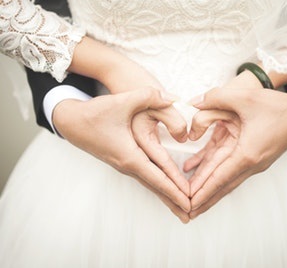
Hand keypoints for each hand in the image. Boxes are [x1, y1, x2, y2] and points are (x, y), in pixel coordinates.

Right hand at [53, 87, 190, 222]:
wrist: (70, 121)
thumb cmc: (95, 113)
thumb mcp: (122, 101)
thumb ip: (149, 96)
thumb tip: (172, 97)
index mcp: (129, 155)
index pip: (157, 177)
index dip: (175, 189)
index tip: (189, 202)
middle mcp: (127, 165)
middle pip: (155, 187)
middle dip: (173, 201)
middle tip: (191, 215)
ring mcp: (124, 165)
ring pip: (150, 184)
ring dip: (166, 195)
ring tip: (180, 208)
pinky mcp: (123, 160)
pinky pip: (145, 177)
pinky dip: (157, 185)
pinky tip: (164, 189)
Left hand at [187, 87, 286, 218]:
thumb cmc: (276, 106)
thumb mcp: (245, 97)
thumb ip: (216, 97)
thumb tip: (193, 102)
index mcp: (247, 153)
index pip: (219, 178)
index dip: (202, 191)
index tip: (188, 204)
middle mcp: (251, 163)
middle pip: (222, 186)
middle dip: (204, 199)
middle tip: (186, 212)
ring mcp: (254, 163)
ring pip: (226, 180)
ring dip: (210, 190)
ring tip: (194, 201)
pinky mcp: (254, 157)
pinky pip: (231, 169)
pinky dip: (216, 174)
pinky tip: (200, 170)